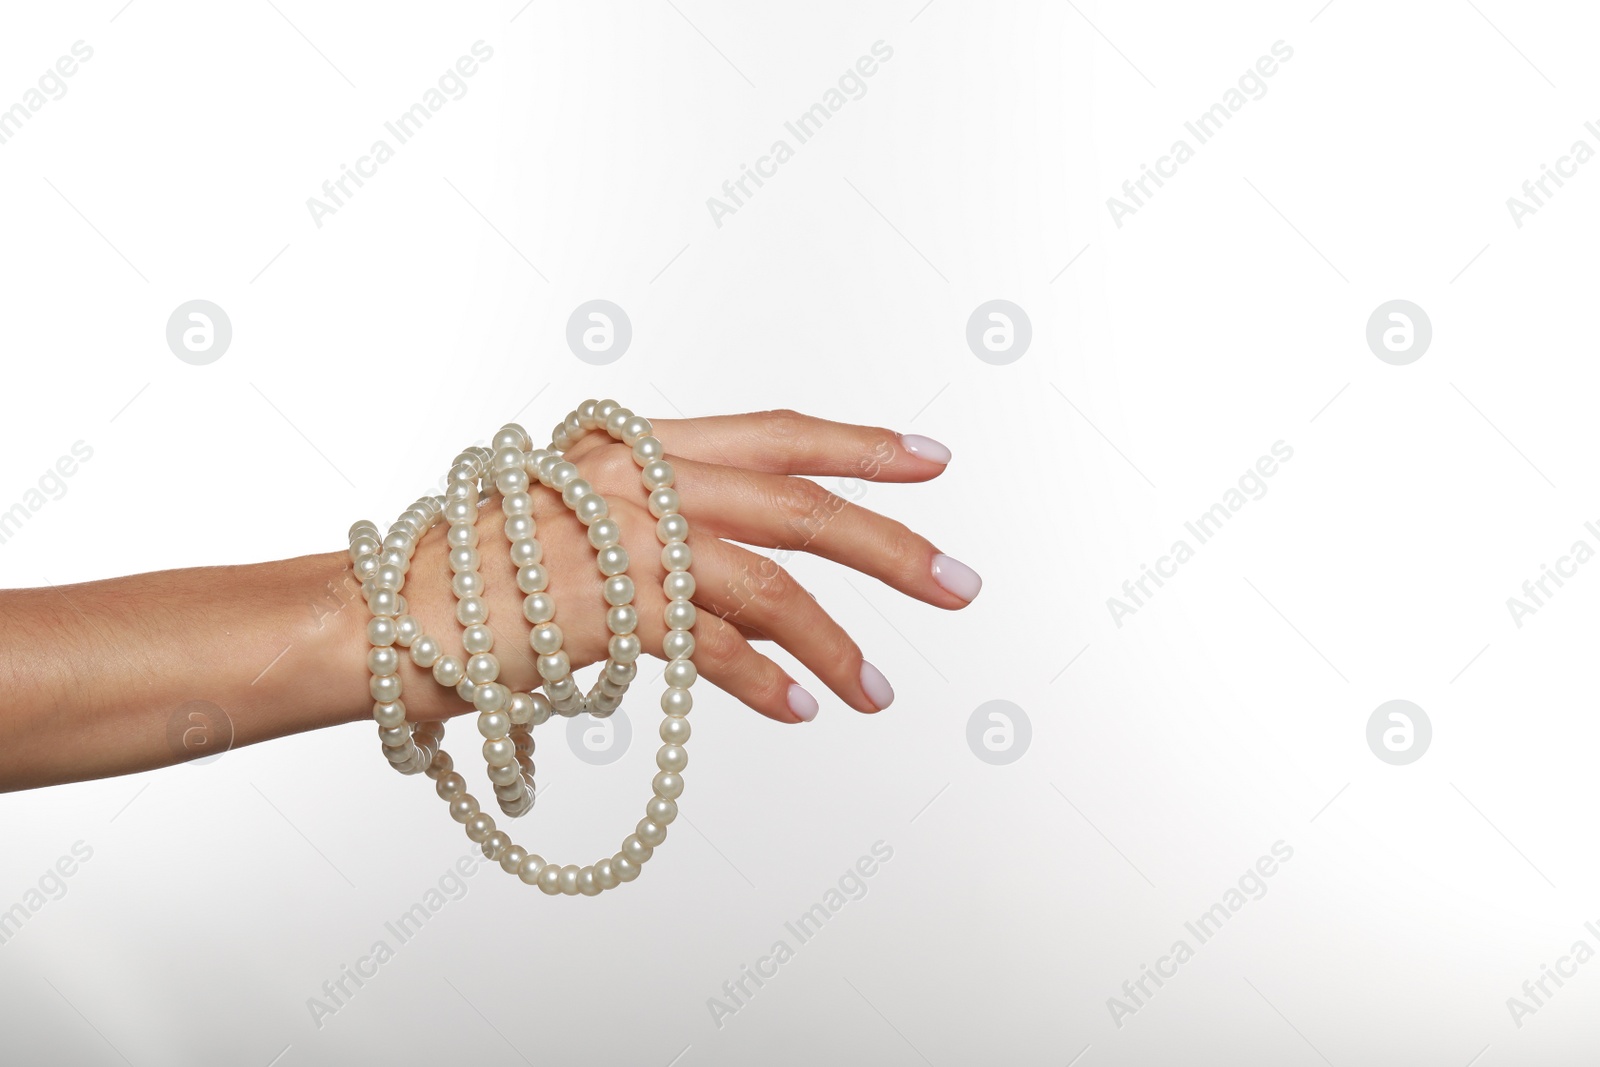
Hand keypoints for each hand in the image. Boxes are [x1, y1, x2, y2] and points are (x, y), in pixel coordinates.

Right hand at [396, 409, 979, 723]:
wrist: (366, 617)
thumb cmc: (458, 579)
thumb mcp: (563, 525)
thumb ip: (649, 535)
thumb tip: (727, 587)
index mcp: (629, 444)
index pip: (770, 432)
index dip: (857, 443)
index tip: (928, 459)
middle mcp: (636, 476)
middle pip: (798, 501)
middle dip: (891, 543)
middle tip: (960, 582)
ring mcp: (625, 536)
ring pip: (773, 582)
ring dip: (840, 643)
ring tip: (880, 692)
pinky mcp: (609, 605)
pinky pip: (717, 647)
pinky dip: (766, 684)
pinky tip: (802, 711)